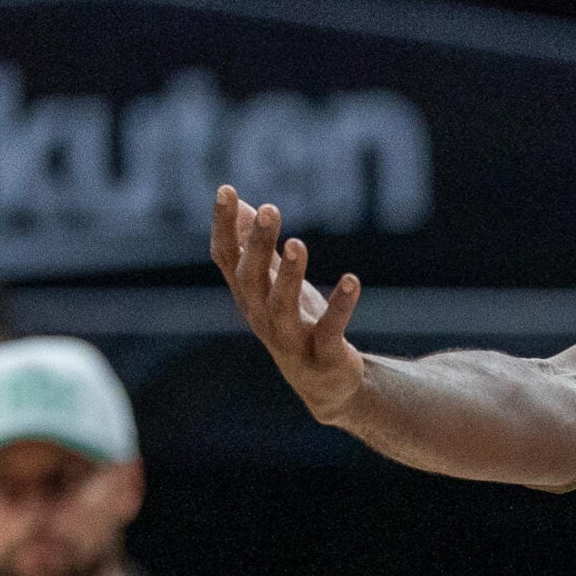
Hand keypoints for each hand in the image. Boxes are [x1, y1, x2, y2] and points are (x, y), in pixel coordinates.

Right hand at [210, 186, 367, 424]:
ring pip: (282, 307)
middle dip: (258, 245)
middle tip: (269, 209)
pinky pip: (330, 330)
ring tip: (299, 243)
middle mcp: (262, 317)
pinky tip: (352, 280)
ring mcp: (291, 340)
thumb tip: (241, 204)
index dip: (223, 227)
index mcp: (249, 296)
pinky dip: (340, 306)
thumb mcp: (275, 284)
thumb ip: (258, 247)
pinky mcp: (323, 356)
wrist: (325, 385)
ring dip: (290, 275)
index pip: (226, 259)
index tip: (226, 190)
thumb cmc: (296, 325)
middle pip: (251, 279)